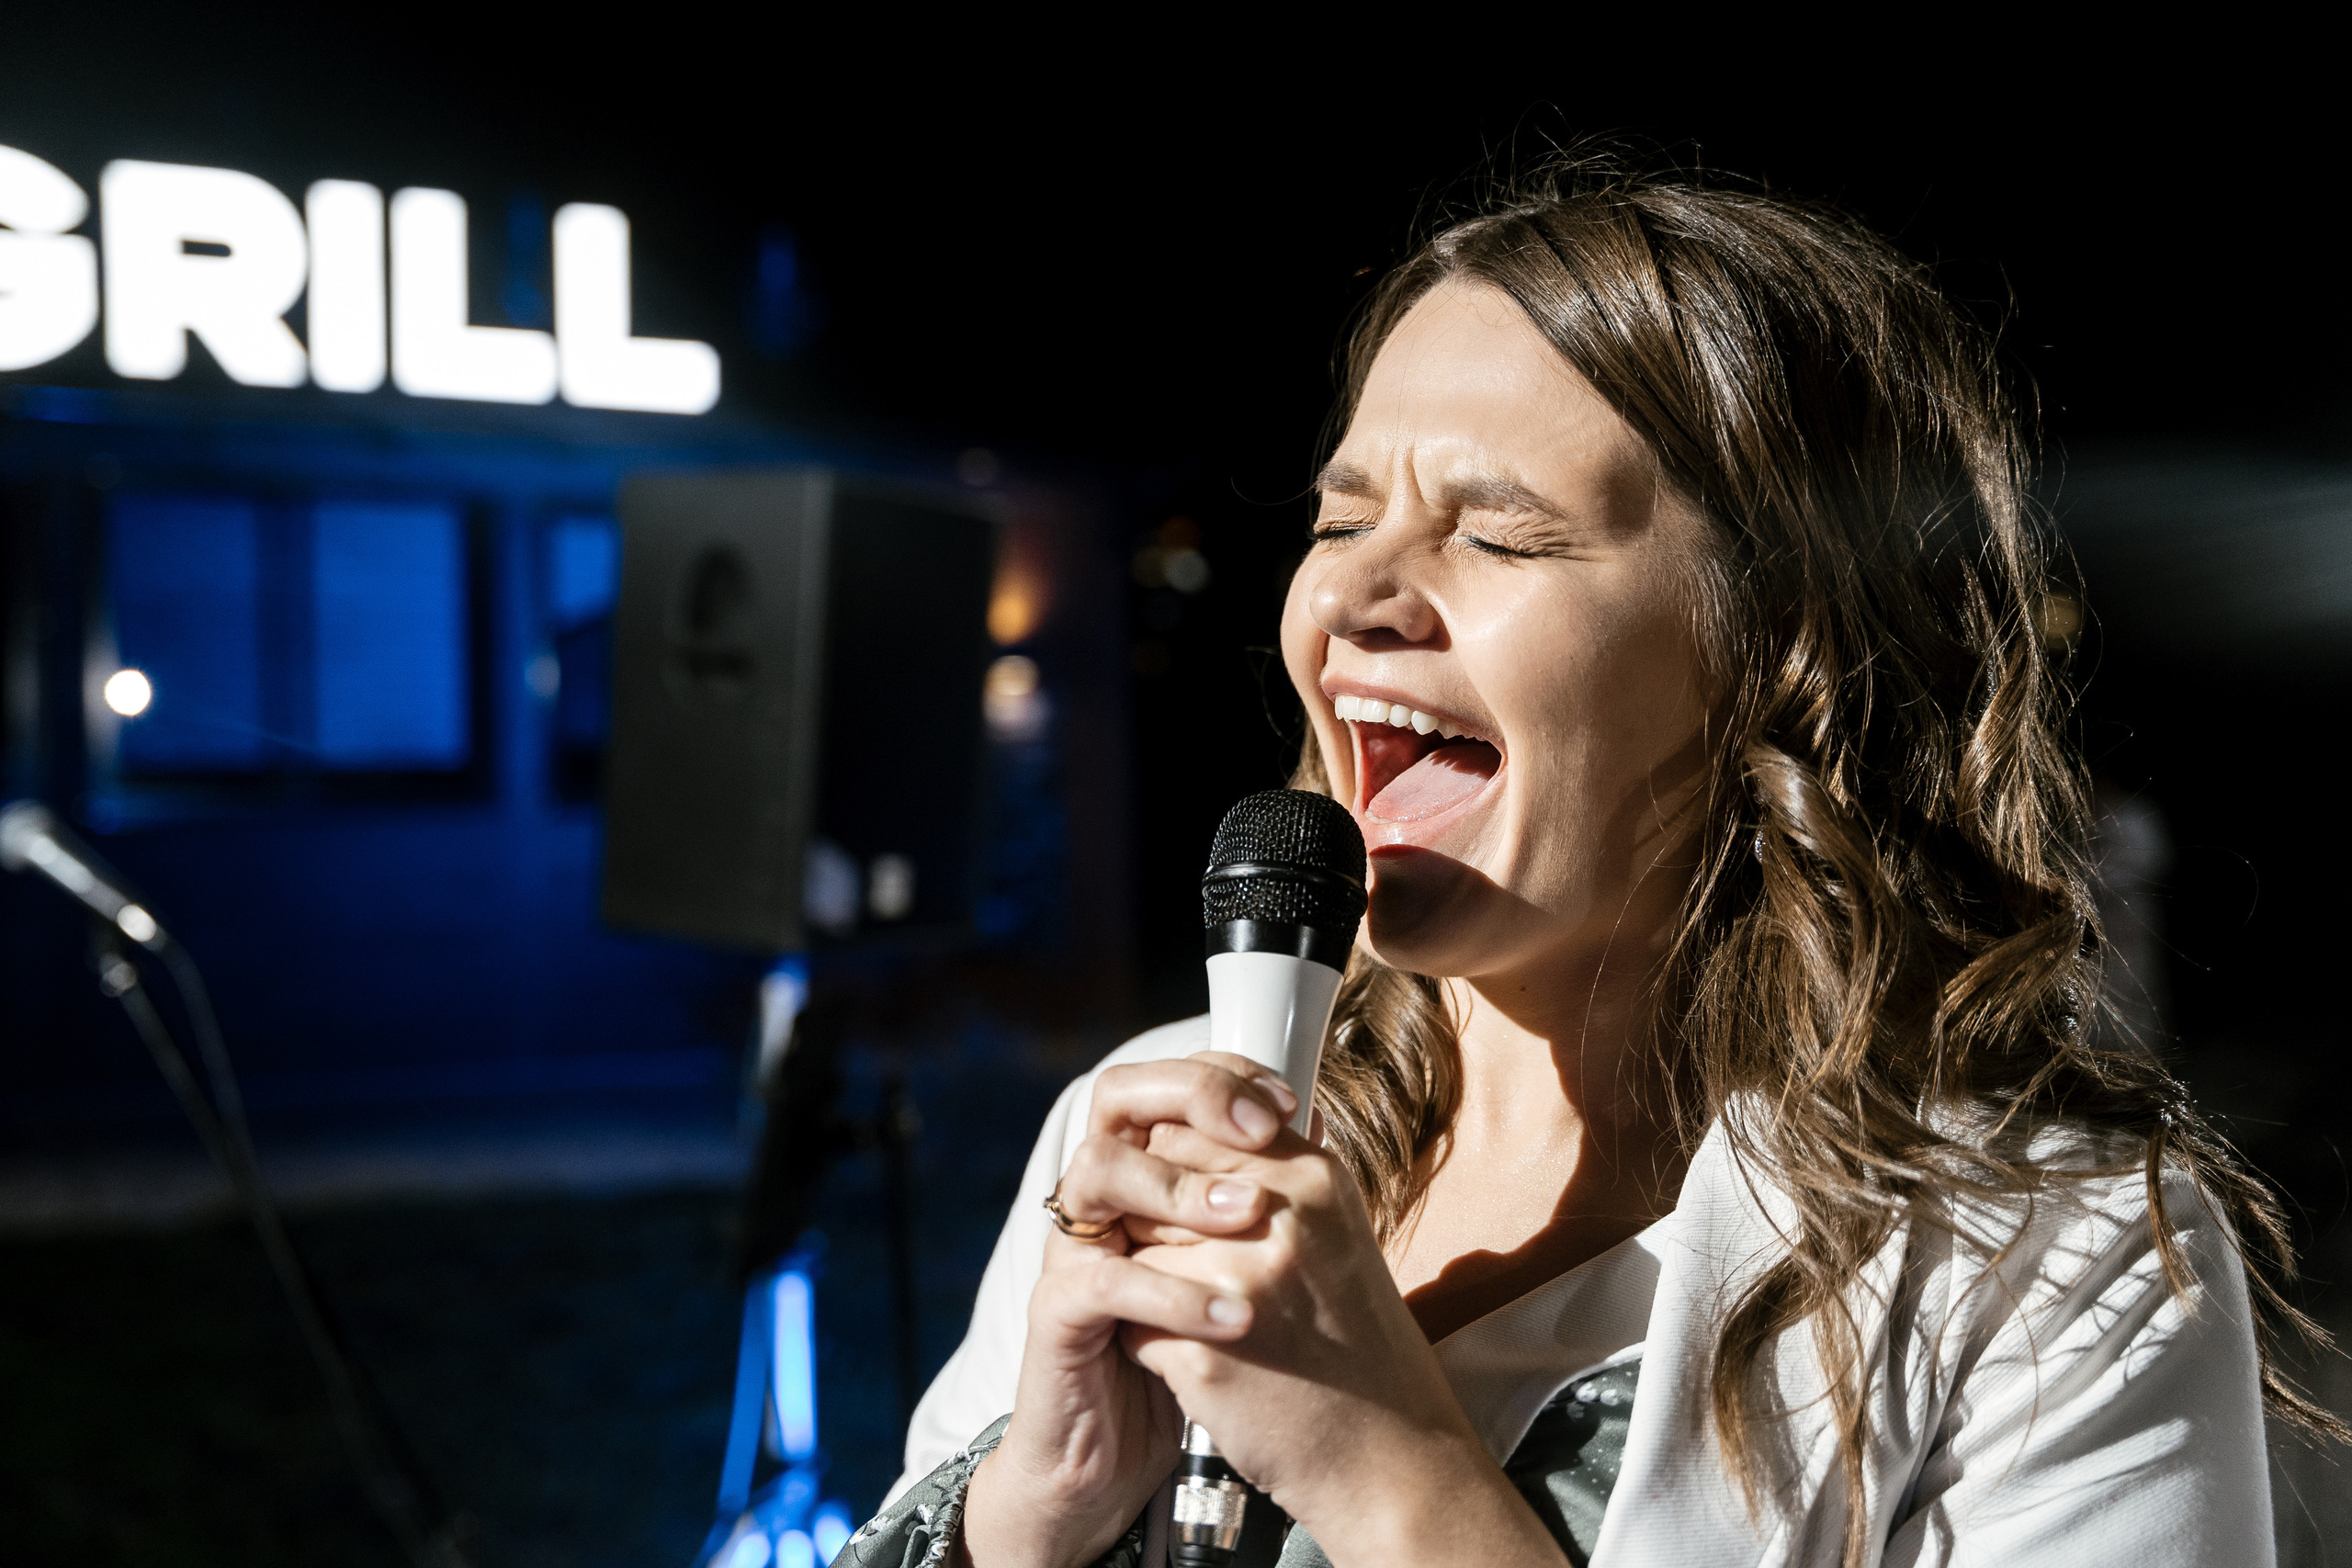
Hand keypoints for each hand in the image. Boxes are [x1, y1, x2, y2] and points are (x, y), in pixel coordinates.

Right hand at [959, 1054, 1298, 1567]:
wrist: (1120, 1460)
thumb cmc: (1194, 1360)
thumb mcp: (1237, 1271)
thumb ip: (1256, 1206)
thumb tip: (1316, 1132)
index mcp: (1143, 1174)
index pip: (1169, 1084)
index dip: (1226, 1077)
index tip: (1287, 1102)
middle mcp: (1100, 1197)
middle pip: (1119, 1098)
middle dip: (1193, 1098)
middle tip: (1262, 1133)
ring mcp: (1073, 1250)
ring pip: (1100, 1171)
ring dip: (1178, 1184)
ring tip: (1249, 1217)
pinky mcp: (1058, 1314)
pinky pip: (1105, 1280)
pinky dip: (1173, 1294)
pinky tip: (1236, 1317)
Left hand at [1118, 1121, 1566, 1566]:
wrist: (1391, 1454)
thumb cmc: (1356, 1343)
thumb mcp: (1332, 1232)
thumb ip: (1269, 1177)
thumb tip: (1187, 1130)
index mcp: (1311, 1177)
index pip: (1192, 1124)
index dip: (1175, 1168)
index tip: (1184, 1204)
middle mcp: (1277, 1219)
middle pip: (1154, 1183)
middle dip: (1156, 1226)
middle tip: (1192, 1269)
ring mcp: (1236, 1285)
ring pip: (1134, 1252)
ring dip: (1150, 1286)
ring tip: (1199, 1316)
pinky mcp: (1202, 1352)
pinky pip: (1134, 1320)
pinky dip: (1150, 1342)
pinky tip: (1197, 1360)